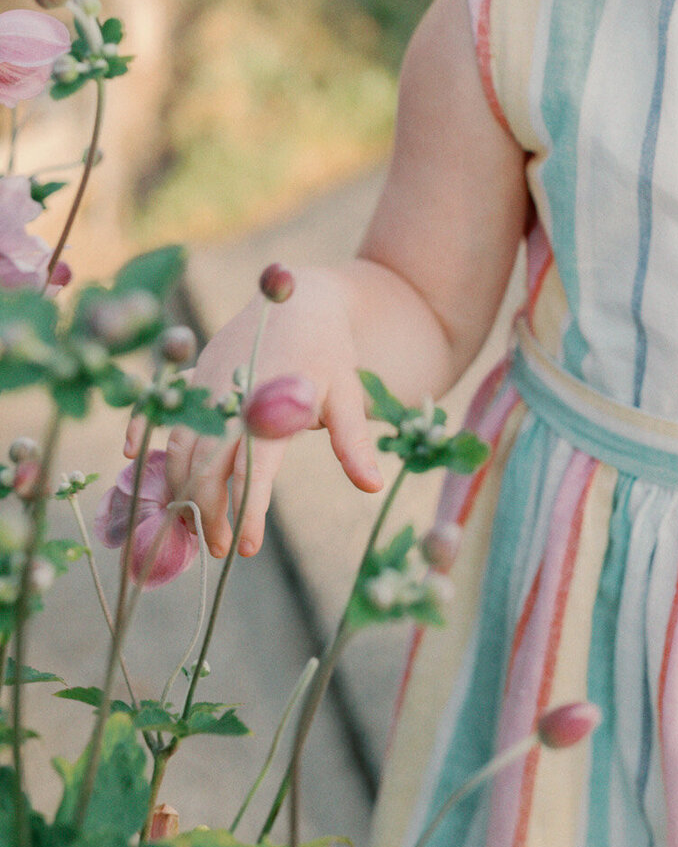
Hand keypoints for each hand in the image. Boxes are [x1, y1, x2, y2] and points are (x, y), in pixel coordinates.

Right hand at [123, 269, 383, 558]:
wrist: (304, 299)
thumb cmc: (330, 353)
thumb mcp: (348, 396)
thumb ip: (352, 442)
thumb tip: (373, 486)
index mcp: (272, 406)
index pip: (252, 471)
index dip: (246, 512)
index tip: (247, 547)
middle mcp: (233, 396)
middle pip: (206, 466)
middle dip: (209, 512)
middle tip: (219, 547)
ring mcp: (208, 382)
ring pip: (179, 444)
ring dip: (179, 485)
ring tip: (191, 521)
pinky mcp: (195, 371)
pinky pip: (161, 405)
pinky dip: (143, 428)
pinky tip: (135, 456)